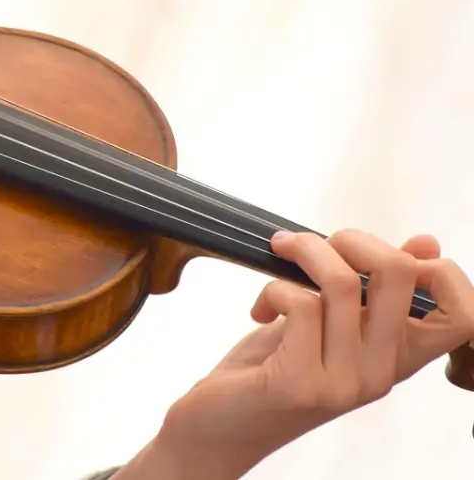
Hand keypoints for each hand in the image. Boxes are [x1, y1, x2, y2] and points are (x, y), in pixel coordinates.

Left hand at [139, 230, 473, 479]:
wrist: (217, 429)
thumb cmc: (269, 369)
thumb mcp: (326, 325)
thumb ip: (368, 290)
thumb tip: (426, 243)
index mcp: (395, 358)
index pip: (463, 318)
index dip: (440, 272)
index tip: (389, 254)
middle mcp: (379, 374)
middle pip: (399, 275)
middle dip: (353, 239)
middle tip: (314, 245)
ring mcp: (342, 383)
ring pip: (342, 282)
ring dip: (304, 251)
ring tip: (280, 255)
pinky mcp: (298, 383)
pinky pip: (299, 304)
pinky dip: (272, 289)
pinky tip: (258, 309)